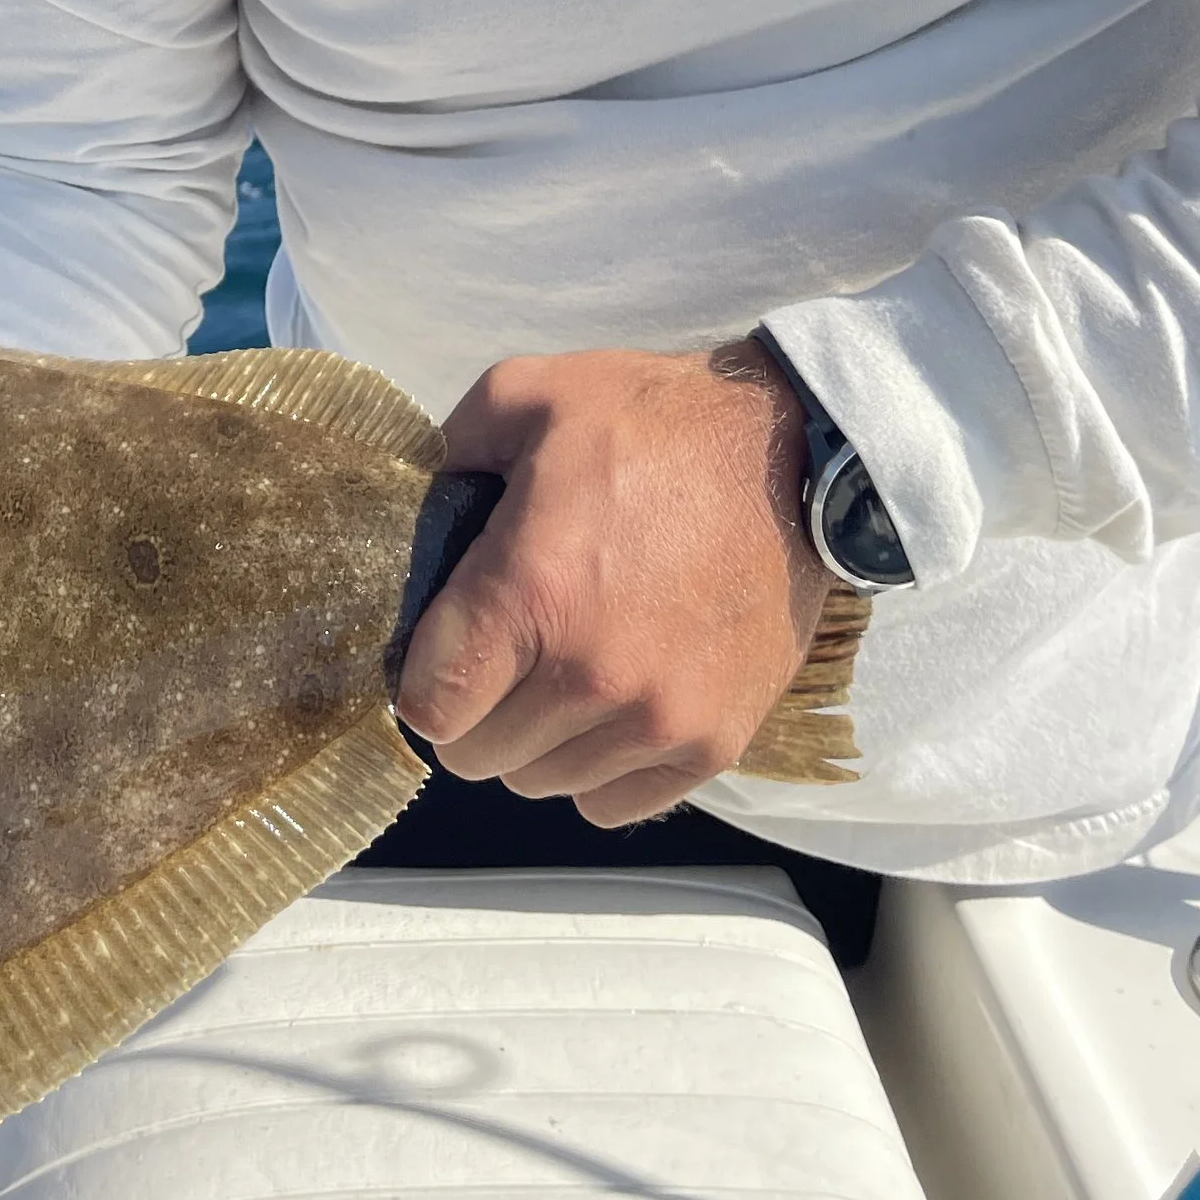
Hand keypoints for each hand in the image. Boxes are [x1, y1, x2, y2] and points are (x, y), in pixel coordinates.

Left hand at [396, 340, 823, 825]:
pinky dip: (599, 769)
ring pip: (544, 783)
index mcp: (529, 593)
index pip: (428, 709)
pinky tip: (609, 706)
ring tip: (562, 671)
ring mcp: (657, 719)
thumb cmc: (653, 421)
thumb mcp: (525, 394)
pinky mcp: (713, 743)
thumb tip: (404, 508)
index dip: (420, 681)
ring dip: (538, 740)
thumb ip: (447, 453)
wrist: (795, 454)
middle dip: (476, 709)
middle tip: (503, 654)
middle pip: (479, 756)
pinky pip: (615, 805)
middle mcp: (590, 675)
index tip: (440, 651)